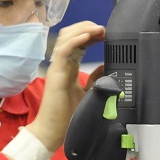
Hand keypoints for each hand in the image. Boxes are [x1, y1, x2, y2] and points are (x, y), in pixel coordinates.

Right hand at [26, 21, 105, 150]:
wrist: (52, 132)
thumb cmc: (66, 116)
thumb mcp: (87, 93)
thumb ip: (95, 79)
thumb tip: (107, 67)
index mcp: (68, 67)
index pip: (78, 42)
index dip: (91, 33)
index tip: (105, 33)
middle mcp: (62, 64)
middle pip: (71, 34)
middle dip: (88, 27)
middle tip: (104, 29)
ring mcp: (57, 68)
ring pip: (66, 38)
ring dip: (83, 29)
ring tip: (98, 28)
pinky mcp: (56, 74)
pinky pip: (63, 50)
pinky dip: (76, 40)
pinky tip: (88, 36)